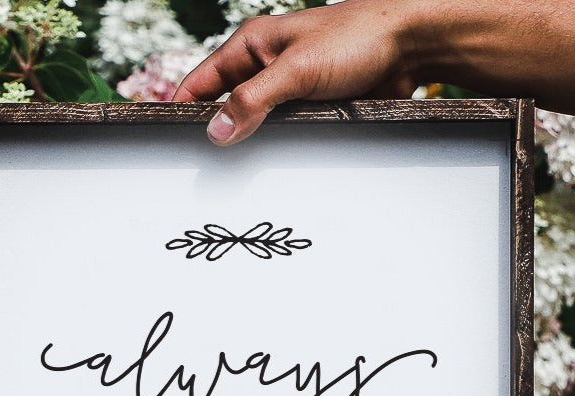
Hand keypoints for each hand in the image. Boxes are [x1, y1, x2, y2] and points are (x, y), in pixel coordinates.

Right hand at [172, 0, 437, 145]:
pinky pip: (285, 137)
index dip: (181, 109)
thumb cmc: (356, 38)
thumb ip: (252, 101)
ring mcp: (288, 92)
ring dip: (248, 148)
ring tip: (230, 178)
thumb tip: (215, 132)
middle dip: (213, 136)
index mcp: (251, 46)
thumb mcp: (295, 70)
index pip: (200, 82)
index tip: (166, 141)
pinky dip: (277, 151)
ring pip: (255, 127)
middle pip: (224, 108)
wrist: (409, 46)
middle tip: (196, 171)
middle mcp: (265, 68)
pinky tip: (270, 170)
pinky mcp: (311, 111)